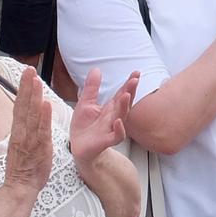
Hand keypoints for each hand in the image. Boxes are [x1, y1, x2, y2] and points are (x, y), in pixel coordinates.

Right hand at [0, 68, 53, 197]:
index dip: (23, 89)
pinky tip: (46, 104)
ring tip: (37, 80)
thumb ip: (26, 130)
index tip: (26, 74)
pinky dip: (43, 116)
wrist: (21, 187)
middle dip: (26, 87)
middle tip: (29, 69)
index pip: (20, 106)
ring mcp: (29, 139)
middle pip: (23, 106)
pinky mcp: (38, 147)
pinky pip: (41, 130)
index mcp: (18, 131)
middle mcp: (21, 132)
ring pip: (31, 114)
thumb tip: (29, 116)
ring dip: (34, 97)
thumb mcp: (23, 145)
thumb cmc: (25, 167)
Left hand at [68, 68, 138, 182]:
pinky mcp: (106, 140)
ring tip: (126, 95)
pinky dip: (119, 129)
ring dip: (124, 106)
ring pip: (121, 117)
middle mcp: (114, 117)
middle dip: (130, 91)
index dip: (129, 84)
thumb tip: (96, 70)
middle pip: (124, 103)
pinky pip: (116, 136)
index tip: (136, 73)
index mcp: (110, 108)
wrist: (78, 146)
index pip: (122, 94)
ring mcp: (111, 129)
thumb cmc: (84, 125)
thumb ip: (92, 87)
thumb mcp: (85, 103)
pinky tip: (118, 121)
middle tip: (135, 80)